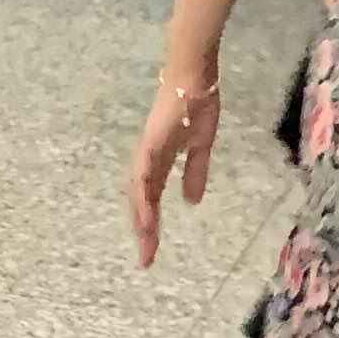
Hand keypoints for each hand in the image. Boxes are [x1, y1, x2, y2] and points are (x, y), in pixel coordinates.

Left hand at [128, 66, 221, 267]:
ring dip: (141, 217)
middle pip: (141, 200)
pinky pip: (143, 174)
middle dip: (144, 230)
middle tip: (147, 259)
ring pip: (137, 191)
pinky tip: (146, 213)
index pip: (153, 198)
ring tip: (146, 243)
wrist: (195, 78)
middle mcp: (148, 159)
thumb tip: (191, 201)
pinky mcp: (150, 143)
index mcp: (160, 161)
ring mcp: (147, 151)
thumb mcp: (201, 146)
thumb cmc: (197, 105)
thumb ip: (195, 172)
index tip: (152, 251)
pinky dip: (143, 195)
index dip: (152, 225)